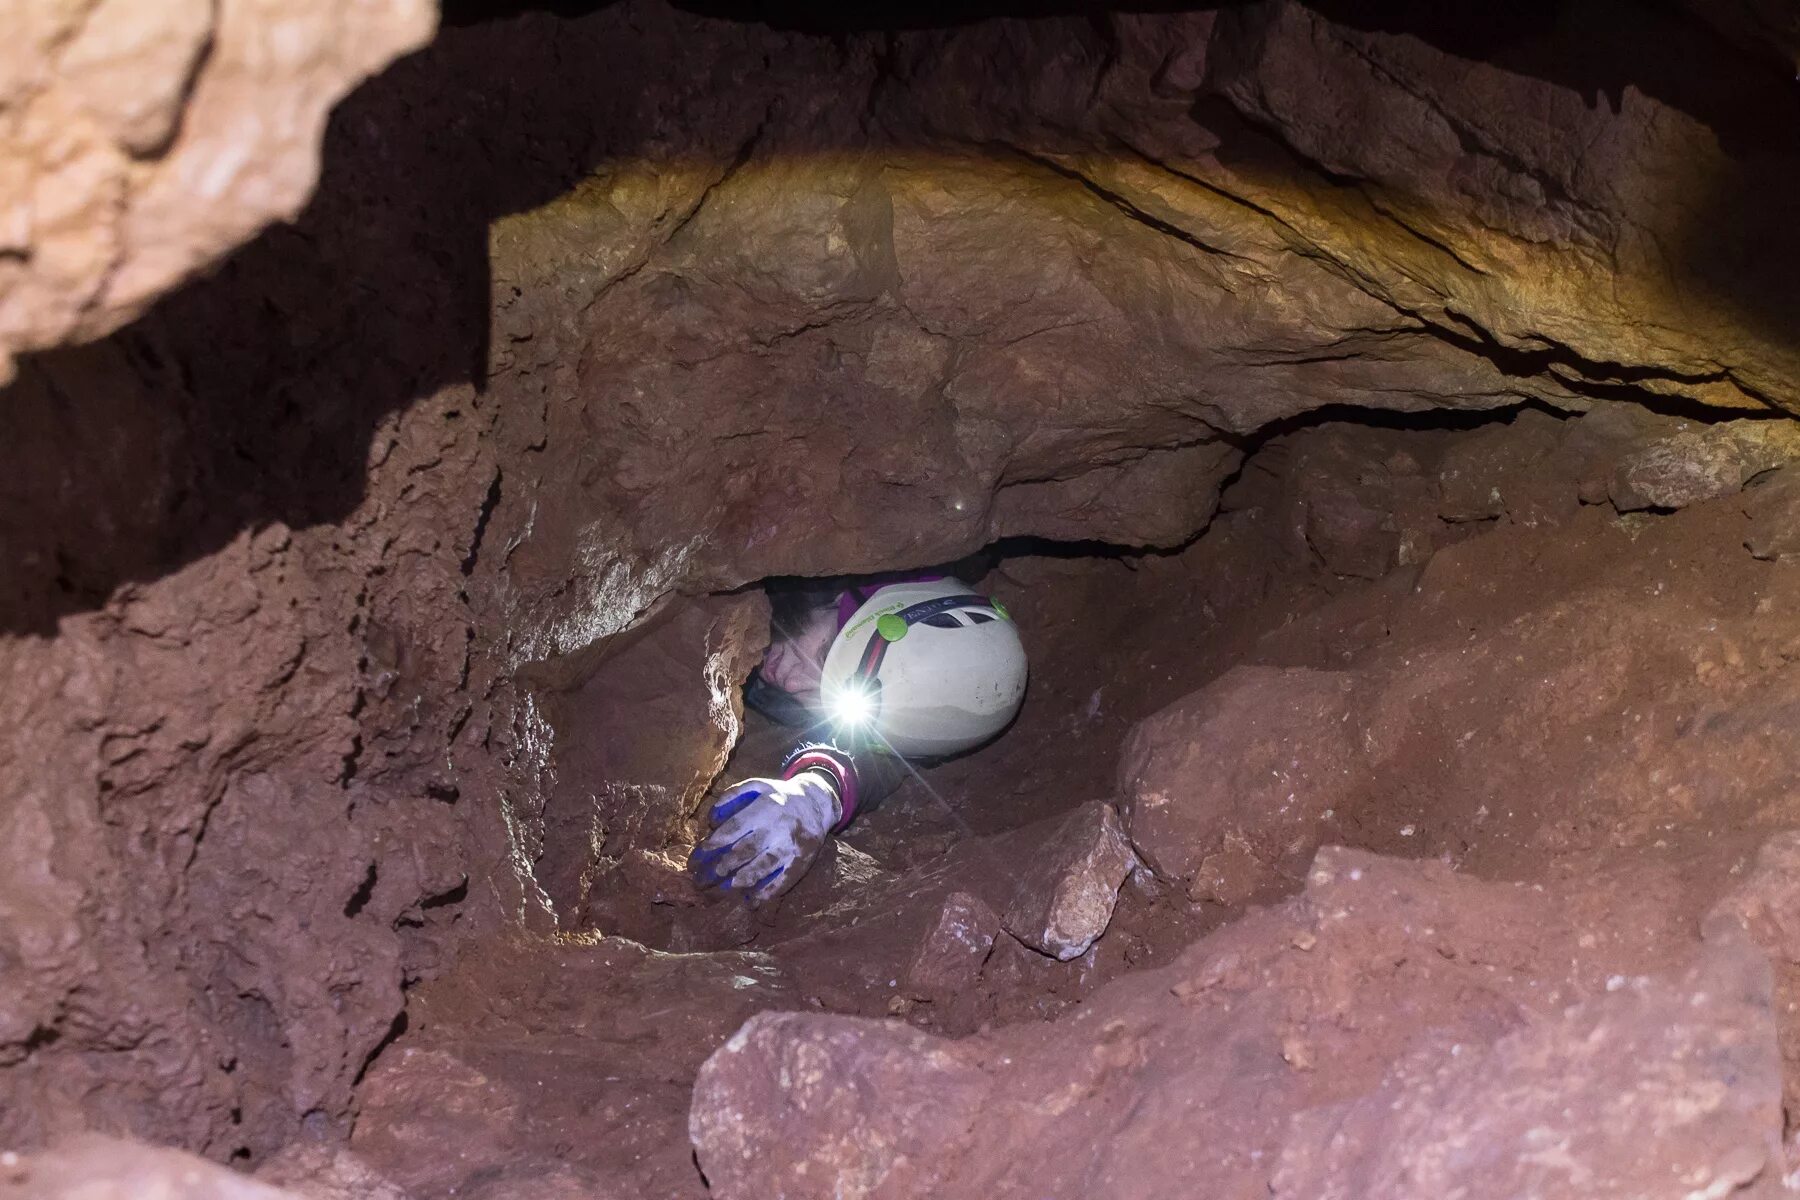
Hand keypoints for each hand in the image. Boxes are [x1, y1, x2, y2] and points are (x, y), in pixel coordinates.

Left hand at [688, 772, 842, 905]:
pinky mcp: (803, 860)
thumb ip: (733, 796)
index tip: (699, 855)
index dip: (715, 842)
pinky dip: (768, 892)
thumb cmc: (779, 797)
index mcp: (766, 806)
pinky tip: (753, 901)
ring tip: (725, 888)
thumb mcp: (758, 786)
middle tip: (704, 878)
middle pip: (747, 849)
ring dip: (742, 879)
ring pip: (764, 866)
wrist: (817, 803)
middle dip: (723, 865)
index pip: (735, 826)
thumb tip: (712, 819)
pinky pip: (785, 879)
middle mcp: (779, 826)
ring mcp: (792, 845)